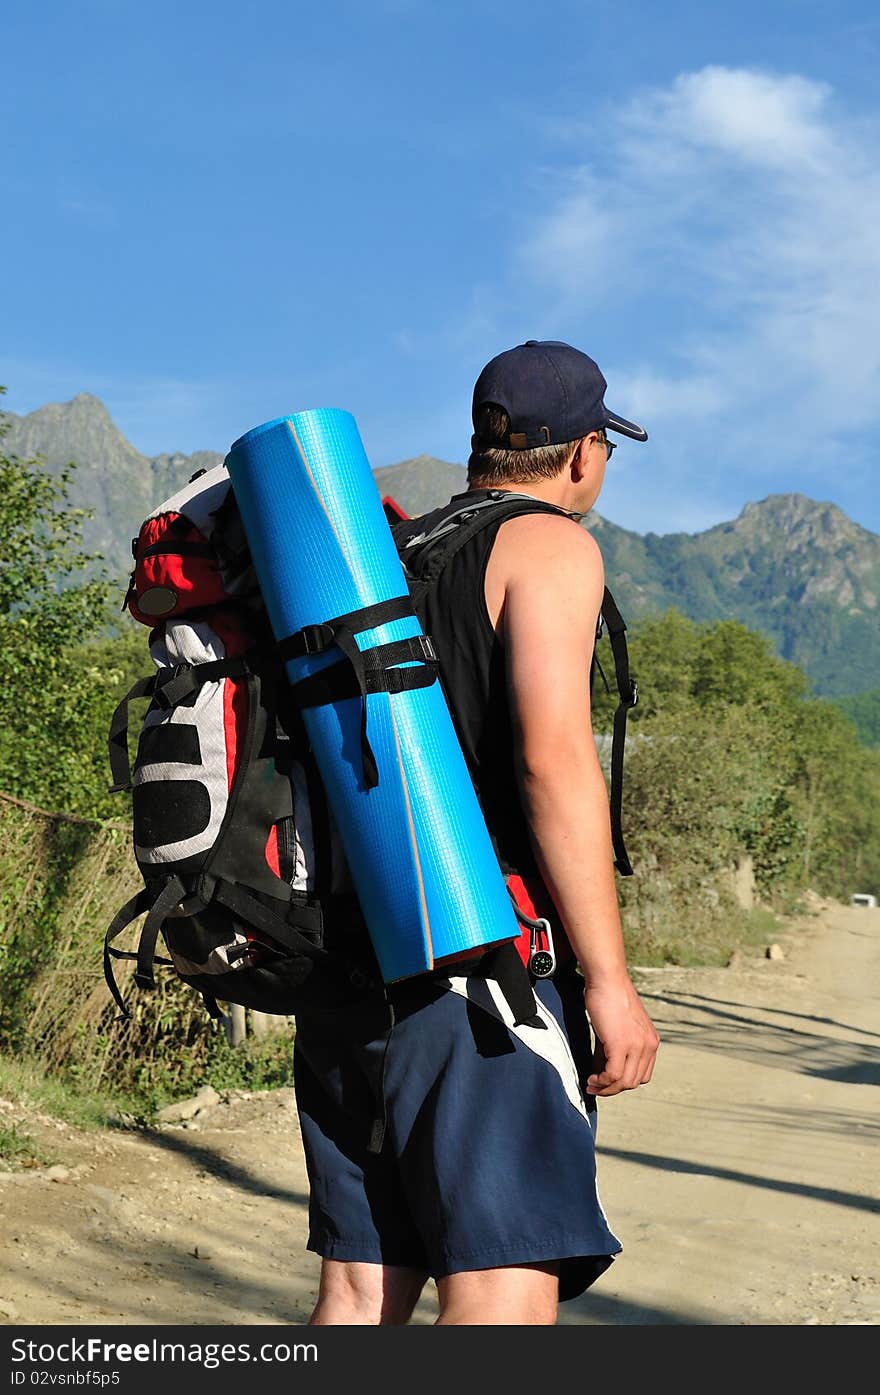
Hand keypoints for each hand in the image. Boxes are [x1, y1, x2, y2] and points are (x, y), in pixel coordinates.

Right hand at [584, 976, 659, 1096]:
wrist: (607, 979)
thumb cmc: (609, 997)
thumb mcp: (617, 1028)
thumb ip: (613, 1050)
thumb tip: (600, 1072)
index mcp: (651, 1041)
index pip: (643, 1074)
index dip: (624, 1082)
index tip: (606, 1081)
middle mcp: (649, 1045)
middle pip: (634, 1082)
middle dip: (613, 1088)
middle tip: (594, 1086)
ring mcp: (637, 1046)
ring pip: (624, 1082)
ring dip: (606, 1088)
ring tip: (591, 1084)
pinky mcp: (621, 1045)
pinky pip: (613, 1075)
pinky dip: (601, 1081)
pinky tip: (591, 1078)